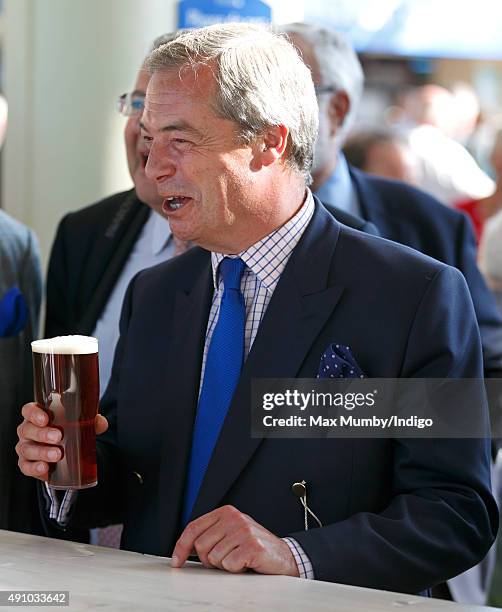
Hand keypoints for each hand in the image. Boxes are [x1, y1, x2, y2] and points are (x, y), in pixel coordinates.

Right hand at [16, 402, 107, 480]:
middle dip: (42, 433)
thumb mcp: (79, 424)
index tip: (45, 418)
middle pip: (28, 429)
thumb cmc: (66, 432)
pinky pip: (26, 466)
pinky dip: (35, 467)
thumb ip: (90, 421)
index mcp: (38, 416)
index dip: (34, 413)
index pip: (29, 410)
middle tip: (58, 437)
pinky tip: (45, 467)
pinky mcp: (26, 464)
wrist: (63, 454)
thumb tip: (100, 422)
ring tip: (57, 454)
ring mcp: (25, 447)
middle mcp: (28, 430)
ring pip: (27, 449)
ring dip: (42, 452)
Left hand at [171, 505, 298, 576]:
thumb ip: (212, 535)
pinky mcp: (251, 545)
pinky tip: (246, 562)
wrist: (283, 555)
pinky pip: (229, 565)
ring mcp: (243, 531)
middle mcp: (233, 518)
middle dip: (209, 560)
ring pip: (214, 558)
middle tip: (225, 559)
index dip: (181, 546)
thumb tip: (186, 549)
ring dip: (225, 565)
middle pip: (201, 546)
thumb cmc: (254, 546)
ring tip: (239, 558)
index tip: (176, 561)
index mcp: (225, 512)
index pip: (194, 527)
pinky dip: (236, 569)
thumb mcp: (231, 533)